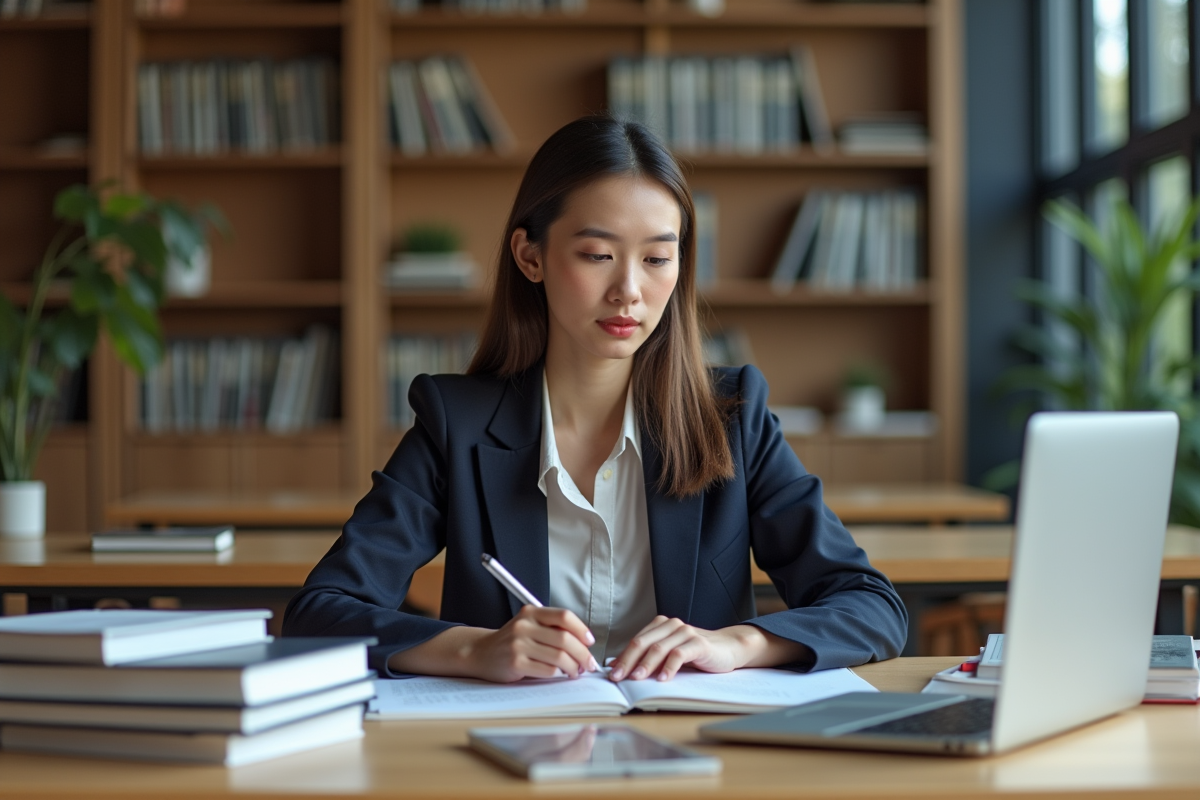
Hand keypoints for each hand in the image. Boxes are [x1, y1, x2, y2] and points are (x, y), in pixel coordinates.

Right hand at [461, 605, 598, 683]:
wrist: (480, 653)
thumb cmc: (511, 641)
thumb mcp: (528, 626)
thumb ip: (551, 629)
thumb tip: (584, 643)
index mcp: (531, 612)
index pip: (564, 616)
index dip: (581, 629)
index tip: (590, 642)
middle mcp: (524, 625)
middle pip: (565, 639)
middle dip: (583, 654)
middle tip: (589, 663)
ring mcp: (519, 644)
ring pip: (559, 656)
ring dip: (573, 667)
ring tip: (576, 671)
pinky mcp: (515, 663)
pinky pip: (547, 670)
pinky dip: (559, 675)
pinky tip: (561, 676)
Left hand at [608, 618, 778, 681]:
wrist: (728, 648)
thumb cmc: (696, 653)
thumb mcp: (670, 653)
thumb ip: (650, 657)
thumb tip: (621, 667)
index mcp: (661, 625)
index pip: (636, 641)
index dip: (622, 657)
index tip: (611, 674)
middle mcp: (671, 625)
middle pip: (643, 643)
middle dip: (627, 661)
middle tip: (617, 678)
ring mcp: (685, 632)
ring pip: (659, 648)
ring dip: (645, 665)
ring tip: (636, 679)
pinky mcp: (699, 643)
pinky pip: (679, 655)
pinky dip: (669, 668)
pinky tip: (662, 680)